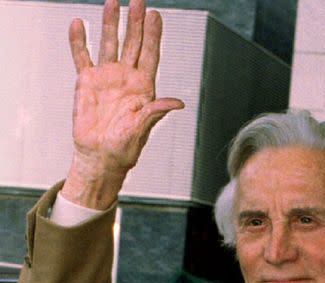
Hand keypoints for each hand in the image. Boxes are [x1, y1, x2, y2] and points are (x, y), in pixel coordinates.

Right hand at [63, 0, 183, 207]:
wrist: (100, 157)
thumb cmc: (124, 149)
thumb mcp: (142, 130)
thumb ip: (156, 113)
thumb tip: (177, 103)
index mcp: (143, 88)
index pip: (150, 56)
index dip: (153, 36)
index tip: (155, 16)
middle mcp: (126, 78)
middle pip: (132, 44)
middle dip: (135, 23)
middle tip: (138, 1)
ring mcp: (106, 78)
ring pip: (109, 44)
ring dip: (111, 24)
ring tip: (113, 3)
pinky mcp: (87, 82)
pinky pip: (82, 56)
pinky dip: (79, 41)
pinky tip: (79, 24)